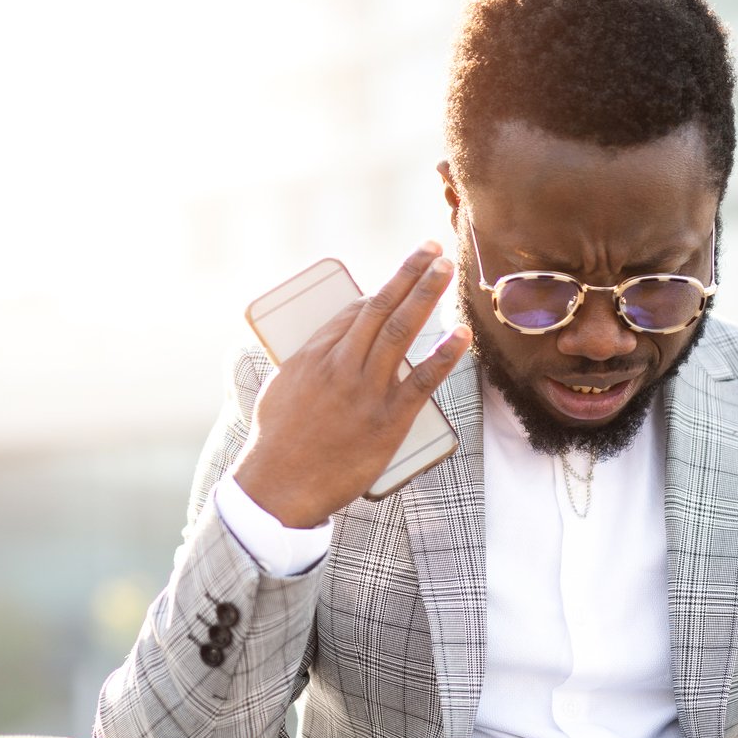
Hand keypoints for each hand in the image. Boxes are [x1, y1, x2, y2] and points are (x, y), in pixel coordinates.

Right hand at [234, 244, 470, 526]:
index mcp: (313, 356)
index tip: (403, 277)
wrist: (279, 487)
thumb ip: (305, 365)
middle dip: (409, 274)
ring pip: (401, 331)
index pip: (353, 312)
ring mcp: (366, 392)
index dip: (383, 292)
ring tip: (446, 269)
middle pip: (380, 308)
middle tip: (432, 249)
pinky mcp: (387, 421)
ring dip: (426, 294)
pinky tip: (461, 335)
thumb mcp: (280, 390)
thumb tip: (323, 349)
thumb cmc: (276, 443)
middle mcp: (341, 366)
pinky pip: (422, 381)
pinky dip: (444, 355)